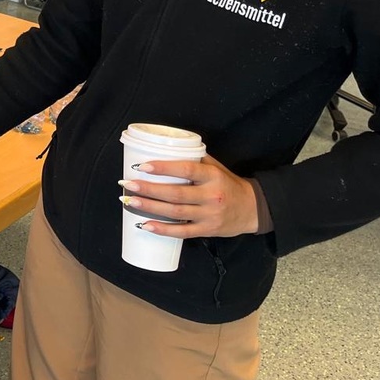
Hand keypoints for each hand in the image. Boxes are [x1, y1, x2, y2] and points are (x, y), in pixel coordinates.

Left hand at [120, 154, 258, 237]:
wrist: (252, 209)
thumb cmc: (228, 184)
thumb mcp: (217, 167)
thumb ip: (196, 159)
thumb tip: (166, 148)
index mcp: (212, 176)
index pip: (186, 169)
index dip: (163, 168)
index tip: (142, 166)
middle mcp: (211, 195)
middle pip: (175, 193)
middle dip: (148, 189)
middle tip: (127, 185)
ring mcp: (209, 215)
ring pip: (175, 212)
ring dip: (150, 207)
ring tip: (129, 202)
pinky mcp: (207, 230)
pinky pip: (182, 232)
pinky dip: (162, 229)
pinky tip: (146, 225)